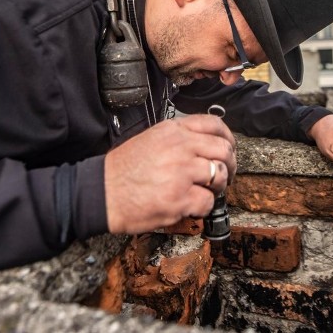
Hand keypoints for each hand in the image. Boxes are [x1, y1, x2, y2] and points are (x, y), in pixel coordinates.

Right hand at [104, 114, 235, 234]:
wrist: (102, 192)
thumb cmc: (122, 170)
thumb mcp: (150, 139)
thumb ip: (178, 138)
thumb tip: (205, 146)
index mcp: (173, 131)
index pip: (214, 125)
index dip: (228, 139)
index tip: (229, 150)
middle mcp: (180, 147)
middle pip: (223, 151)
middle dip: (230, 166)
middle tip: (226, 176)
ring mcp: (181, 172)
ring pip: (220, 175)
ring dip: (218, 187)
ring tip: (206, 192)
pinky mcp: (180, 198)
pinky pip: (208, 201)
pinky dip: (204, 207)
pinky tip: (191, 206)